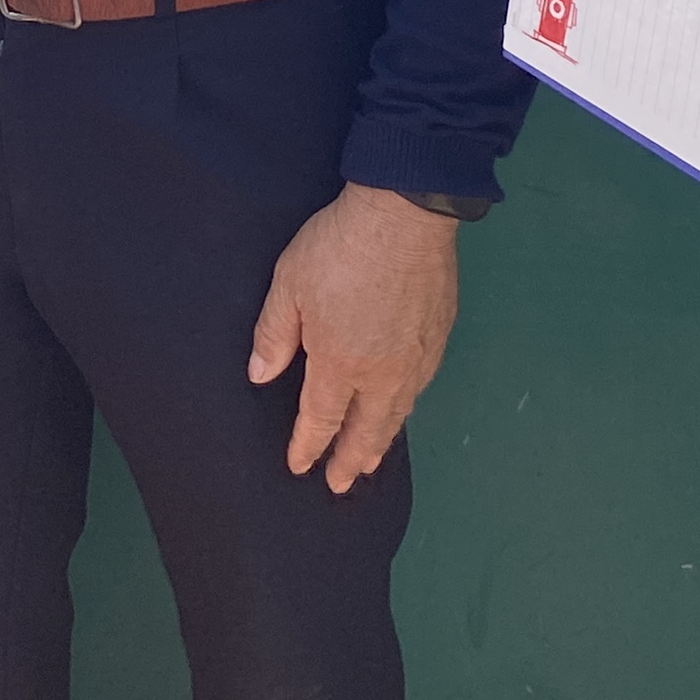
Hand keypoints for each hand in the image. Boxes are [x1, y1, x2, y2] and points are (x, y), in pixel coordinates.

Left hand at [248, 185, 461, 492]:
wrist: (405, 214)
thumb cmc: (340, 245)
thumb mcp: (289, 284)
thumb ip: (275, 334)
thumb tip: (261, 377)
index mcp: (339, 362)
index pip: (320, 418)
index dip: (308, 446)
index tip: (300, 467)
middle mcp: (381, 372)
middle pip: (366, 431)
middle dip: (350, 461)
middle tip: (340, 485)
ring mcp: (415, 357)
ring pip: (397, 414)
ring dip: (381, 442)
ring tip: (371, 461)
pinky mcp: (438, 337)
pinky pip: (420, 388)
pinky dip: (405, 409)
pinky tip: (400, 409)